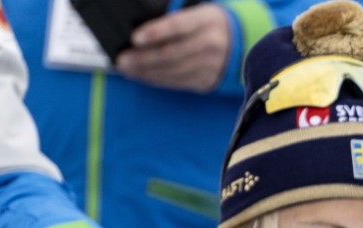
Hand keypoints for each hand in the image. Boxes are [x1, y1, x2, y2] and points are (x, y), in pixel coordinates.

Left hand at [115, 4, 230, 92]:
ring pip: (173, 70)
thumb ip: (174, 17)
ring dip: (147, 71)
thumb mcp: (197, 12)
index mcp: (207, 19)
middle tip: (123, 59)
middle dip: (144, 58)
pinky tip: (144, 76)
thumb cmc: (207, 23)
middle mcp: (211, 43)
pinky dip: (158, 80)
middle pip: (172, 53)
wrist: (239, 42)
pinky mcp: (208, 80)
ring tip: (127, 69)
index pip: (179, 25)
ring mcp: (212, 64)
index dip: (156, 32)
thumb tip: (142, 29)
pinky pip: (179, 82)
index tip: (135, 39)